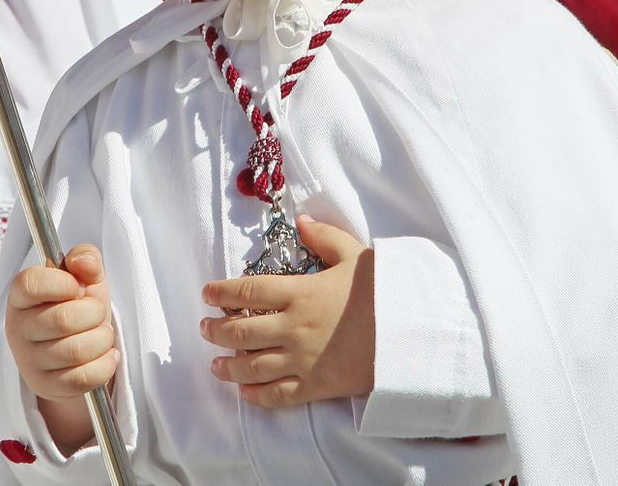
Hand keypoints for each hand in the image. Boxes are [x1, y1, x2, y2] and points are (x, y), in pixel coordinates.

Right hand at [5, 244, 118, 453]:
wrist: (78, 349)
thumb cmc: (79, 306)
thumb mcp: (84, 276)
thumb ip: (85, 258)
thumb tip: (82, 261)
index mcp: (20, 295)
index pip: (30, 284)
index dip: (62, 283)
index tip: (77, 287)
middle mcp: (17, 328)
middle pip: (63, 319)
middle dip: (94, 313)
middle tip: (96, 312)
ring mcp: (28, 360)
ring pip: (76, 351)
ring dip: (102, 340)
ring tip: (102, 334)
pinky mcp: (44, 386)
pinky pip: (82, 379)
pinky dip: (104, 365)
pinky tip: (107, 356)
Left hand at [200, 215, 374, 407]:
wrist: (413, 332)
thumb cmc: (384, 291)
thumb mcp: (355, 255)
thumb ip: (324, 237)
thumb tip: (302, 222)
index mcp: (300, 291)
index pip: (248, 291)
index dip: (221, 293)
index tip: (207, 293)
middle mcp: (294, 326)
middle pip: (240, 331)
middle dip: (216, 331)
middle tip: (204, 328)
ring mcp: (303, 358)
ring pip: (252, 366)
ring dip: (228, 365)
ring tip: (215, 363)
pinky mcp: (317, 385)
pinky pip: (278, 394)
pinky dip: (257, 395)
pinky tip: (246, 392)